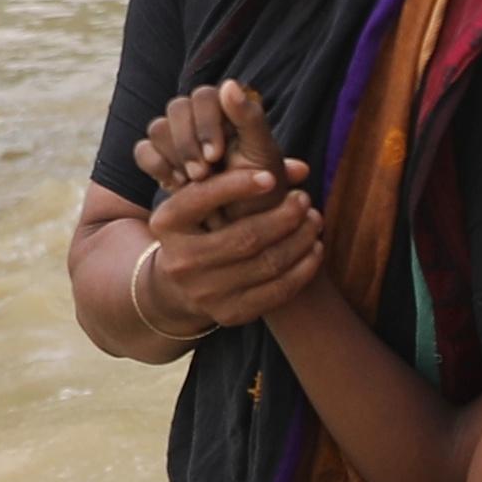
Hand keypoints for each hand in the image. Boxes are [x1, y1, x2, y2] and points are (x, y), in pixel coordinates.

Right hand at [139, 79, 304, 209]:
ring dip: (175, 155)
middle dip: (188, 143)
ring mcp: (177, 136)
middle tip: (203, 175)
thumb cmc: (262, 186)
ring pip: (158, 128)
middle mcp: (200, 117)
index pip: (204, 96)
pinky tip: (176, 185)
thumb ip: (250, 118)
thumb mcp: (263, 154)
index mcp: (227, 110)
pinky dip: (156, 165)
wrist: (246, 222)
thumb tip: (231, 83)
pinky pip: (143, 150)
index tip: (216, 156)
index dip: (207, 124)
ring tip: (195, 182)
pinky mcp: (160, 157)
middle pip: (177, 108)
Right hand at [143, 160, 322, 327]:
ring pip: (268, 264)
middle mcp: (180, 261)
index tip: (271, 177)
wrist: (181, 286)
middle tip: (304, 199)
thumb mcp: (206, 203)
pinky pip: (278, 291)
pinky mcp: (229, 314)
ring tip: (315, 221)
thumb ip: (242, 179)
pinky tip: (315, 249)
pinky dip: (304, 267)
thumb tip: (300, 168)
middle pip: (246, 237)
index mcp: (167, 224)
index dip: (237, 186)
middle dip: (284, 216)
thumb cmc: (203, 229)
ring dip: (301, 240)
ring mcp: (203, 292)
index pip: (201, 199)